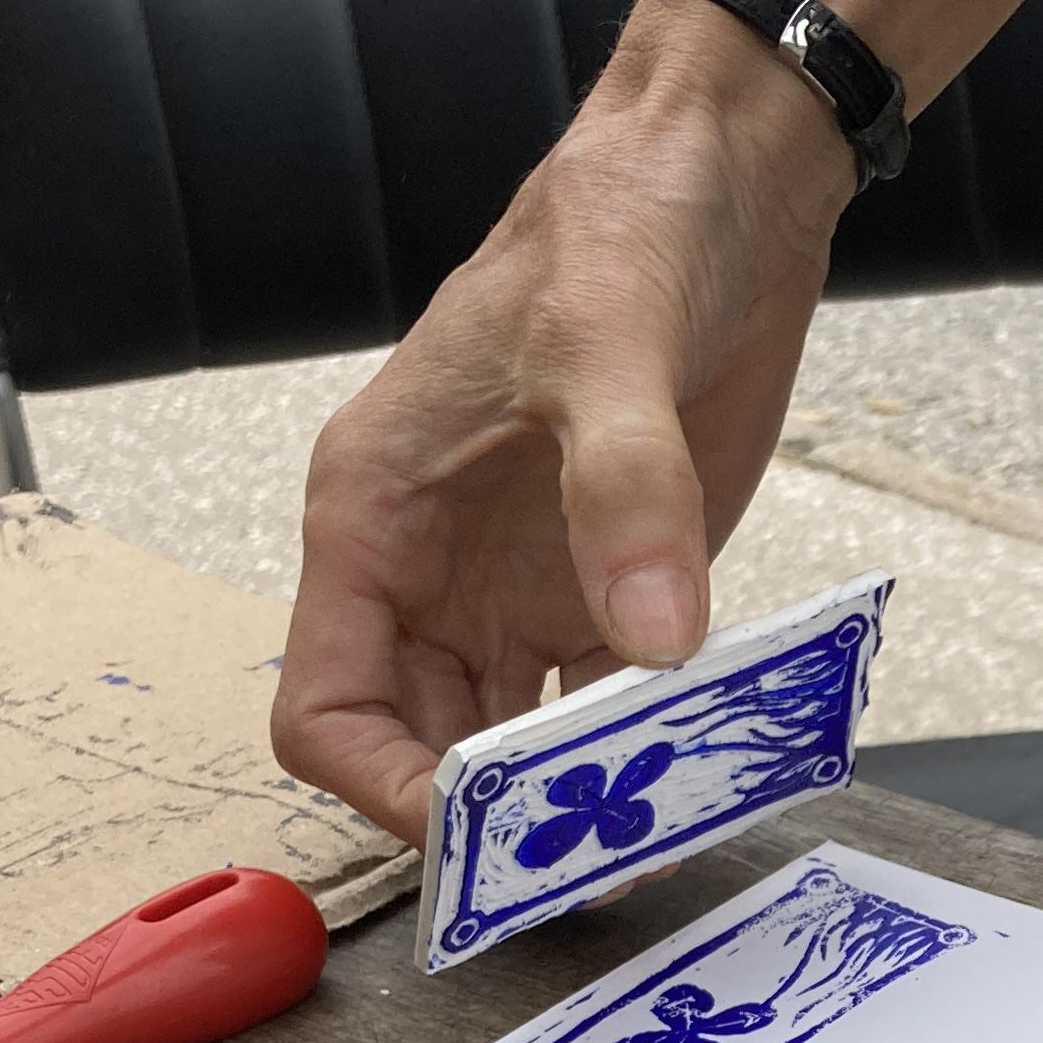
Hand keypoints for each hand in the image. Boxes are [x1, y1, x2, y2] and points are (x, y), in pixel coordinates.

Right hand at [271, 0, 852, 844]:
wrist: (717, 178)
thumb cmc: (620, 224)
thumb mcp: (610, 343)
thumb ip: (628, 492)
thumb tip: (655, 644)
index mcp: (374, 513)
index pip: (325, 705)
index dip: (384, 787)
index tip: (479, 831)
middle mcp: (430, 570)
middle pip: (416, 748)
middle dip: (487, 820)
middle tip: (586, 865)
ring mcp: (515, 588)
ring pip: (507, 744)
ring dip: (567, 803)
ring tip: (647, 841)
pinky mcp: (604, 587)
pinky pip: (601, 708)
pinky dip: (636, 753)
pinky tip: (692, 776)